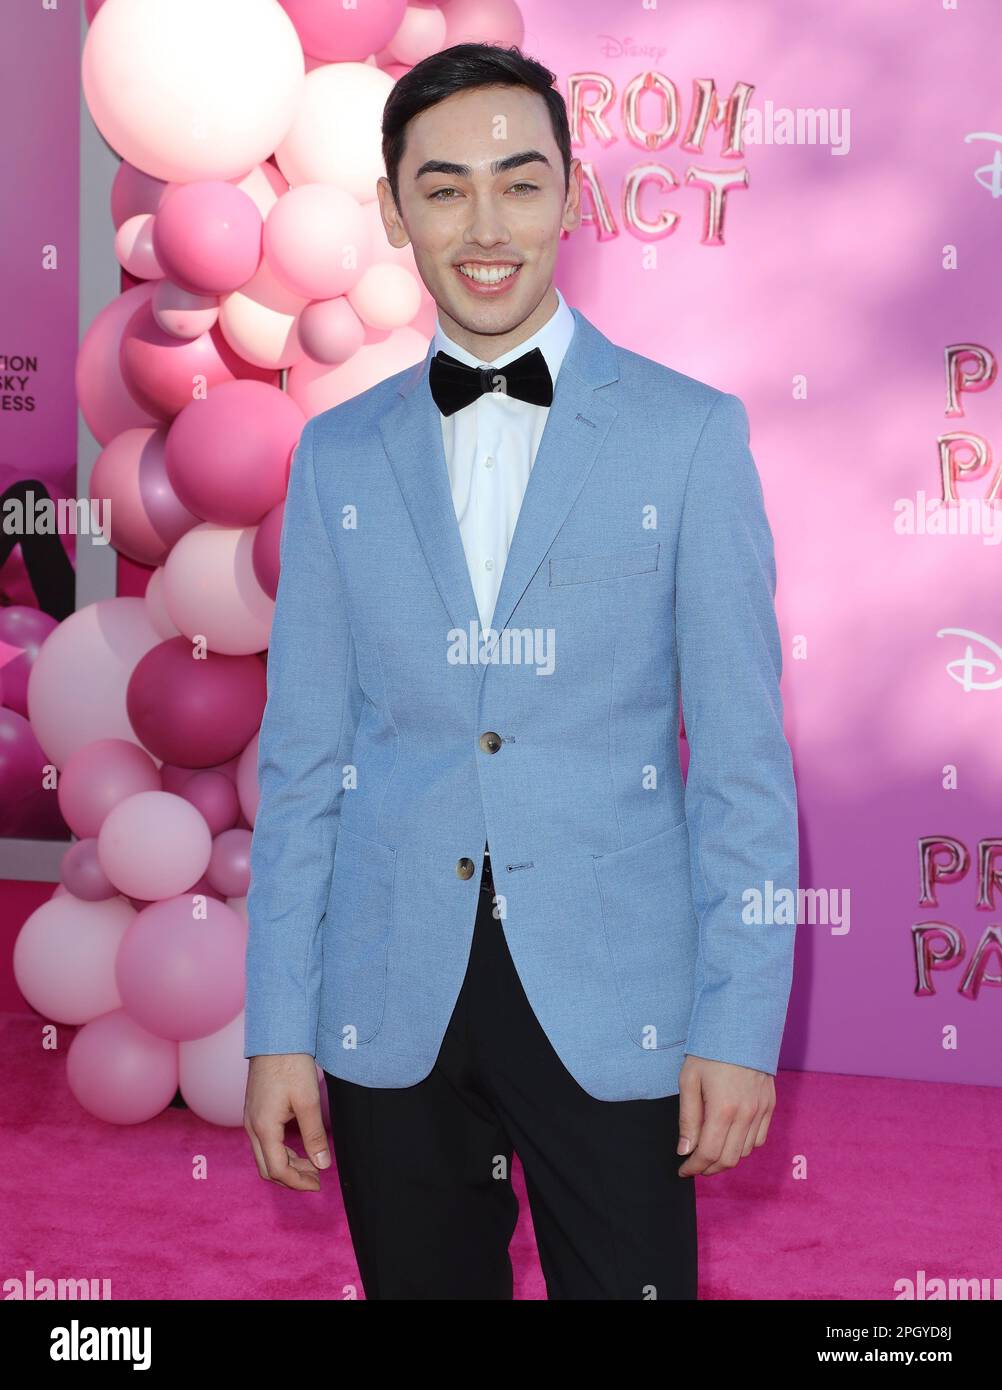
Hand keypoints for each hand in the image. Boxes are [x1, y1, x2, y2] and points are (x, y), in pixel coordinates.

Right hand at [244, 1053, 331, 1191]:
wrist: (275, 1038)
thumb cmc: (291, 1065)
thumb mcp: (308, 1101)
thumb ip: (314, 1136)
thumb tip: (322, 1165)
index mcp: (264, 1128)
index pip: (278, 1170)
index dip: (298, 1182)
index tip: (319, 1184)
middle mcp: (252, 1127)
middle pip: (267, 1168)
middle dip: (291, 1178)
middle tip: (317, 1179)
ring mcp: (251, 1119)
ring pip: (264, 1156)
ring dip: (287, 1165)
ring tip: (312, 1165)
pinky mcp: (255, 1112)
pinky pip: (264, 1142)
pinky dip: (281, 1152)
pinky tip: (299, 1148)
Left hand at [676, 1055, 774, 1176]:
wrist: (740, 1025)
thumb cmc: (709, 1050)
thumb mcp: (689, 1080)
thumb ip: (688, 1119)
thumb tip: (685, 1150)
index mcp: (723, 1109)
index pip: (709, 1153)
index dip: (694, 1167)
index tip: (683, 1170)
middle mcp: (746, 1114)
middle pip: (728, 1159)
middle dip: (708, 1168)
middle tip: (694, 1165)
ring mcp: (761, 1110)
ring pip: (745, 1152)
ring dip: (726, 1158)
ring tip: (710, 1151)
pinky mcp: (770, 1104)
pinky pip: (759, 1138)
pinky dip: (744, 1146)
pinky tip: (730, 1138)